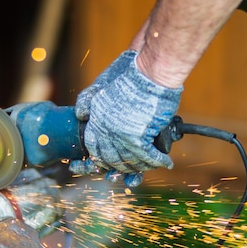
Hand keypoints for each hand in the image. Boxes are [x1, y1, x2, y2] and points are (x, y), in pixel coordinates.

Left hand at [69, 52, 181, 185]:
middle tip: (125, 172)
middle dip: (117, 168)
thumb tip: (81, 114)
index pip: (93, 148)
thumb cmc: (128, 76)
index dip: (98, 159)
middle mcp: (107, 133)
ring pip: (129, 162)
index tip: (101, 165)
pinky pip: (148, 158)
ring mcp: (122, 139)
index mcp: (97, 121)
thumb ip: (87, 101)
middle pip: (110, 159)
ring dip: (140, 167)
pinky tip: (165, 162)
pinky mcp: (140, 140)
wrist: (147, 75)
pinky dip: (158, 161)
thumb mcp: (100, 86)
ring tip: (148, 167)